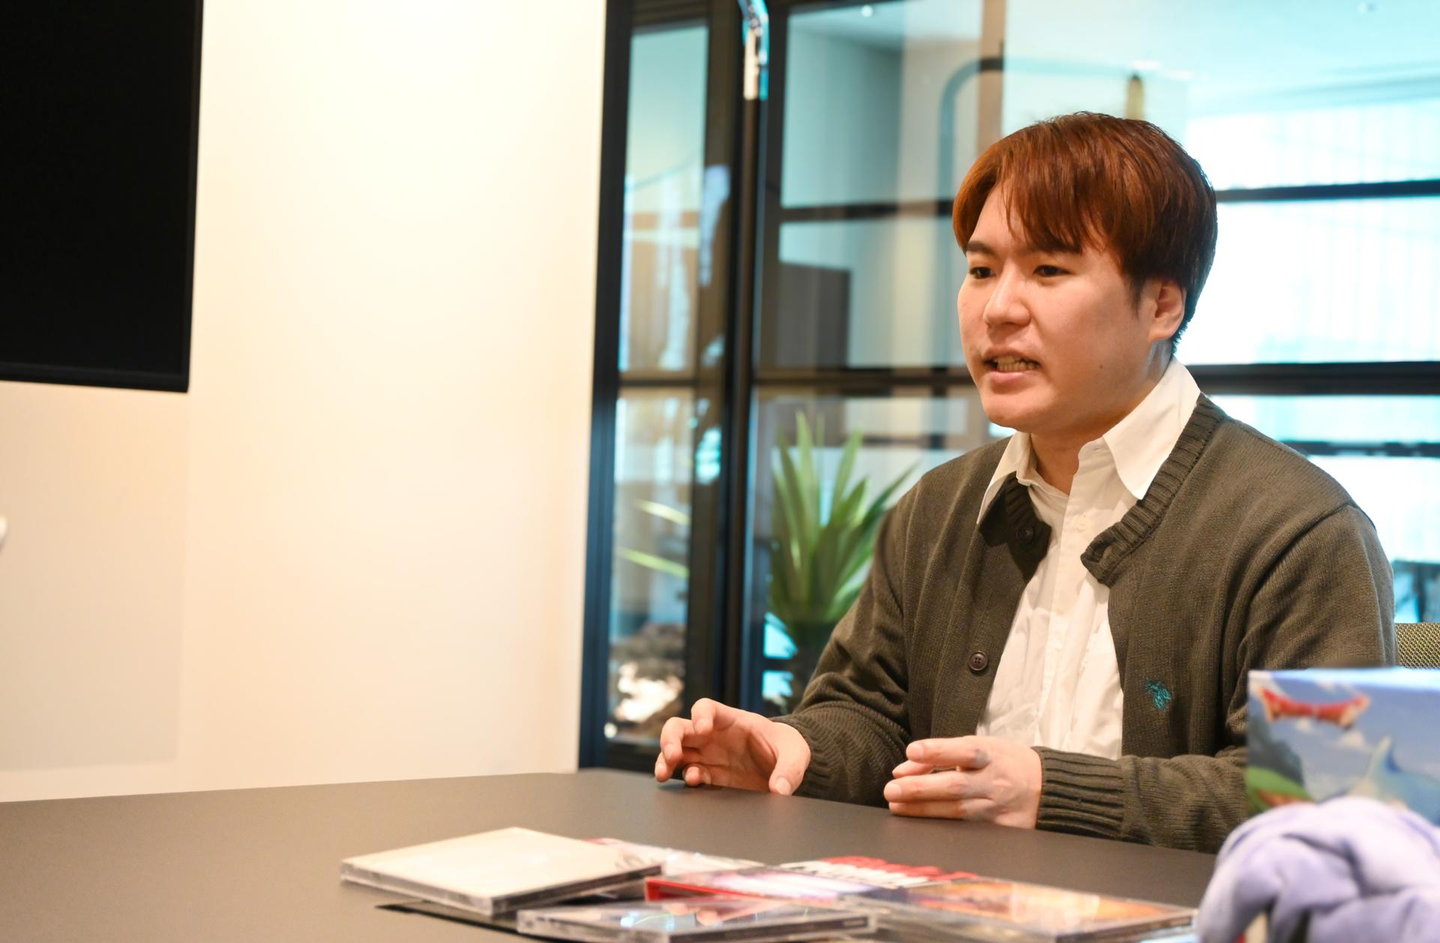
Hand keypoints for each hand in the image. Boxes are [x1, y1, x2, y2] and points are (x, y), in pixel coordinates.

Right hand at [654, 698, 811, 795]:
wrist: (787, 766)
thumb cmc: (788, 747)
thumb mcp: (796, 754)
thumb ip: (789, 770)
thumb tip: (780, 790)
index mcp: (731, 720)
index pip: (706, 708)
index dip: (700, 715)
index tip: (702, 728)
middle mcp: (713, 736)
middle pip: (680, 728)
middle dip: (670, 739)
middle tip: (672, 755)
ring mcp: (709, 755)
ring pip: (676, 752)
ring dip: (667, 761)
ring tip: (664, 774)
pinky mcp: (711, 775)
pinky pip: (690, 774)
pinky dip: (685, 779)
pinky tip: (691, 784)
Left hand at [882, 736, 1040, 827]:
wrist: (1047, 789)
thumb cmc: (1003, 763)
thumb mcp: (979, 747)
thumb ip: (940, 755)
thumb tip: (902, 770)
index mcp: (990, 755)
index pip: (963, 751)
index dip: (937, 751)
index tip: (912, 751)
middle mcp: (993, 782)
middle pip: (955, 786)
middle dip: (920, 788)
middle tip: (891, 790)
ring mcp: (997, 808)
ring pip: (956, 811)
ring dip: (922, 810)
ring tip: (896, 807)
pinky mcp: (1000, 830)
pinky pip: (966, 830)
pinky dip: (941, 828)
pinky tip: (920, 826)